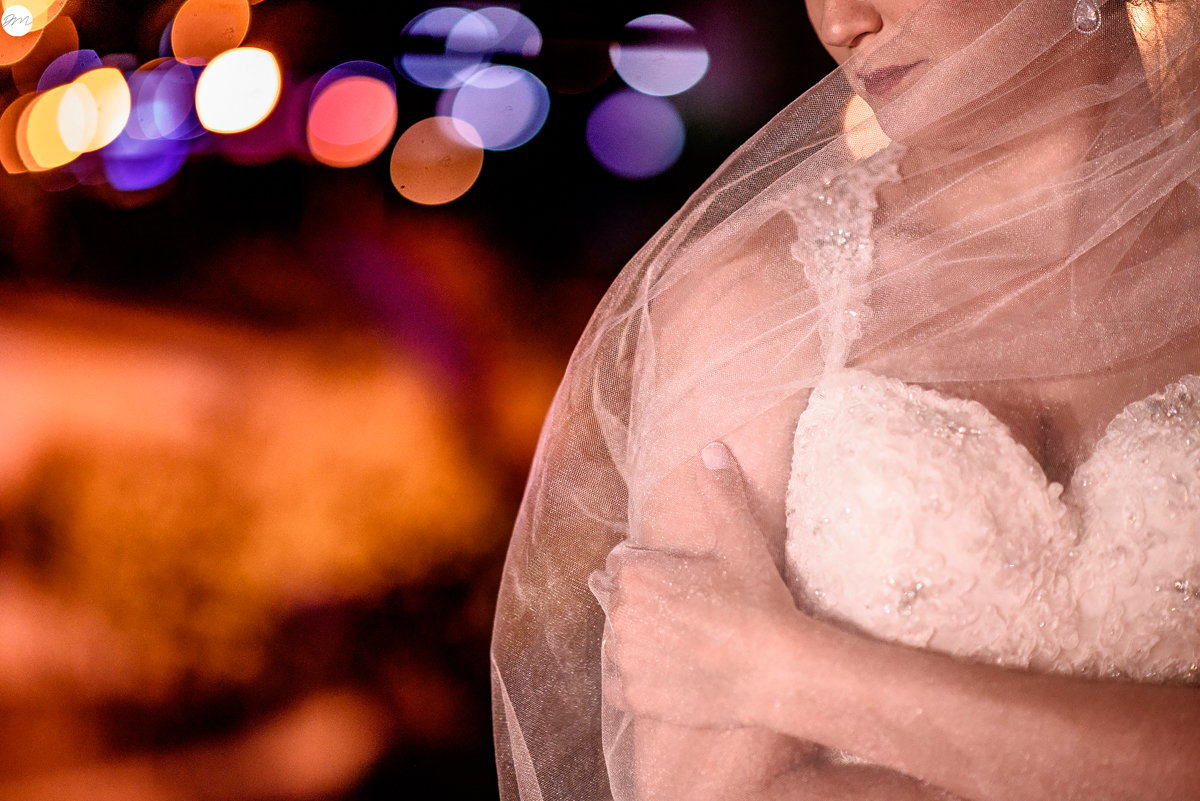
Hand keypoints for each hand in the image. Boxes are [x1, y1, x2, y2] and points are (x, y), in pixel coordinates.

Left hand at [591, 442, 807, 728]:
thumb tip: (711, 448)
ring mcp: (625, 659)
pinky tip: (670, 674)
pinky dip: (638, 682)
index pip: (622, 564)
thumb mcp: (740, 540)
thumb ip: (720, 492)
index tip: (682, 581)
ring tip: (683, 643)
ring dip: (640, 641)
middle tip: (688, 613)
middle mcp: (619, 616)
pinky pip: (618, 686)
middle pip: (620, 602)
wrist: (776, 671)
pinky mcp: (634, 697)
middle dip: (645, 604)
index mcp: (634, 574)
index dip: (652, 570)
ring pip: (619, 642)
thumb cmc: (758, 602)